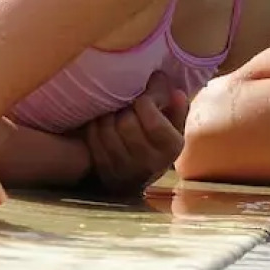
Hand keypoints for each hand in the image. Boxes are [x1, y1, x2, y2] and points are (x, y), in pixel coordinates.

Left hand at [83, 72, 189, 194]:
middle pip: (127, 124)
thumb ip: (177, 109)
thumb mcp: (174, 128)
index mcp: (169, 149)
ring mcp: (122, 169)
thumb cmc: (157, 143)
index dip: (146, 102)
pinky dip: (94, 127)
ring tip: (114, 112)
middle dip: (125, 109)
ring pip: (107, 130)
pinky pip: (93, 140)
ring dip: (108, 115)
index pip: (154, 122)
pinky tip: (101, 122)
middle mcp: (148, 163)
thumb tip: (176, 94)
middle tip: (126, 104)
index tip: (143, 97)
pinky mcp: (102, 170)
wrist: (135, 176)